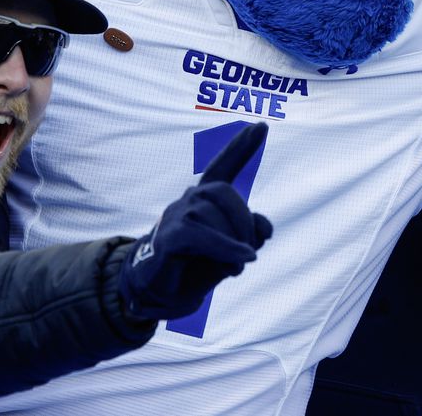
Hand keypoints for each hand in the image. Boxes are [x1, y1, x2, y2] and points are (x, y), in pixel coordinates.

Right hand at [118, 122, 272, 320]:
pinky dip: (226, 248)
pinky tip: (242, 259)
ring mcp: (175, 215)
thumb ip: (249, 235)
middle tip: (251, 253)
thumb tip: (264, 227)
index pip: (222, 167)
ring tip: (236, 269)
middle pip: (225, 192)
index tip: (261, 126)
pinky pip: (201, 235)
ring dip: (235, 244)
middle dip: (245, 222)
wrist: (158, 295)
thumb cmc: (194, 268)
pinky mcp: (168, 236)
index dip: (241, 147)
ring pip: (213, 214)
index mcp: (204, 200)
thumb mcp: (231, 252)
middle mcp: (189, 200)